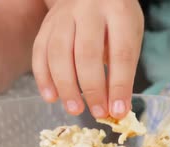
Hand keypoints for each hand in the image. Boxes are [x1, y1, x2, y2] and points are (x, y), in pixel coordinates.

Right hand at [33, 0, 143, 118]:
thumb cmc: (115, 20)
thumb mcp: (129, 35)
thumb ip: (123, 68)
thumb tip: (115, 108)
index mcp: (118, 12)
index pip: (120, 52)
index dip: (119, 85)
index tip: (118, 111)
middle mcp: (89, 10)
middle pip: (86, 53)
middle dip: (91, 88)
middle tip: (97, 113)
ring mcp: (63, 15)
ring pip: (59, 53)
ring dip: (66, 86)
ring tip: (75, 109)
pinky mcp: (46, 24)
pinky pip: (40, 52)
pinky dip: (44, 78)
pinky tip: (51, 97)